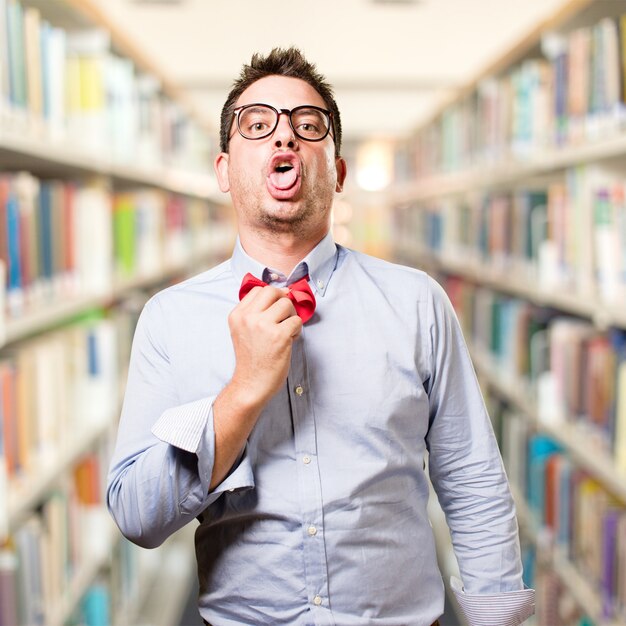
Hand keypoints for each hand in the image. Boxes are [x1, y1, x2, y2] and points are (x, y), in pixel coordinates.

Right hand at [228, 284, 302, 407]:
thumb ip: (254, 313)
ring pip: (287, 304)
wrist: (251, 384)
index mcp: (237, 315)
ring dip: (291, 316)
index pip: (258, 290)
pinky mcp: (279, 335)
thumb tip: (281, 294)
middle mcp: (248, 318)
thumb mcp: (242, 331)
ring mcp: (263, 326)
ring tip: (286, 331)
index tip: (276, 308)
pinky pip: (297, 321)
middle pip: (272, 291)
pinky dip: (297, 330)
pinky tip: (289, 340)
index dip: (272, 297)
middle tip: (284, 316)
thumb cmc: (251, 360)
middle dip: (283, 301)